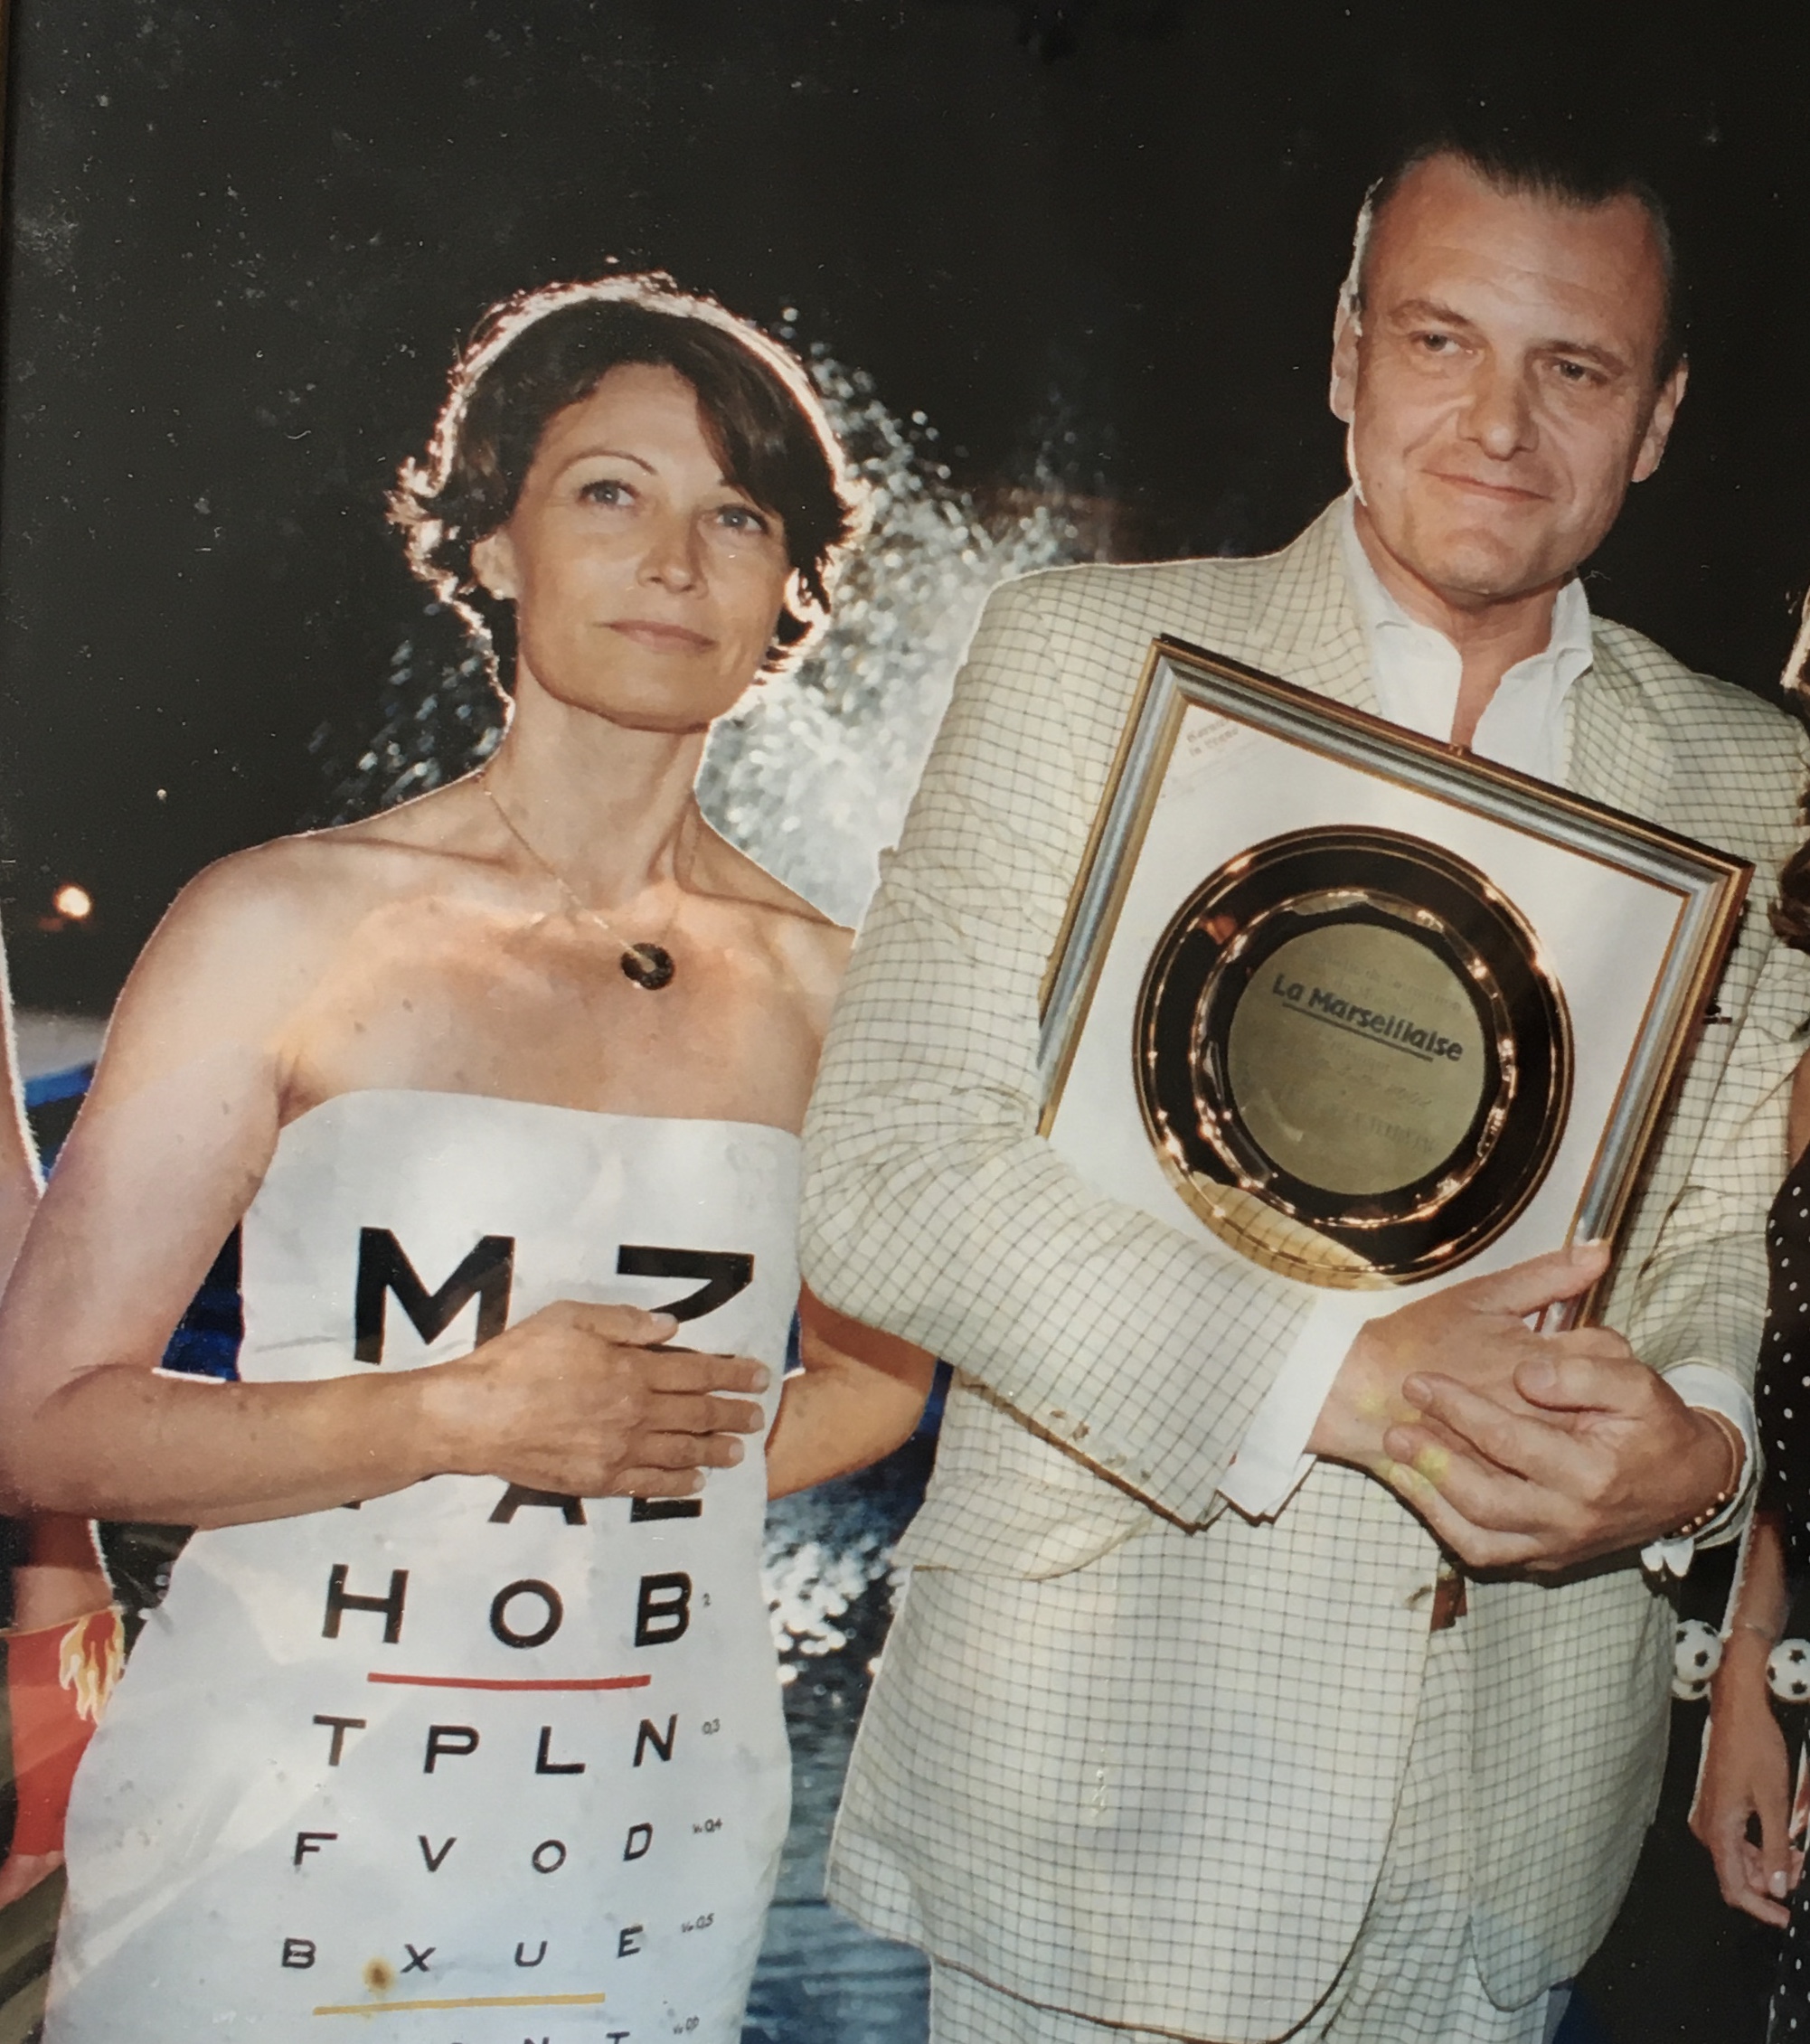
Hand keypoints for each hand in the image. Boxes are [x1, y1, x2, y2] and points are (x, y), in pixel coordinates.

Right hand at [423, 1300, 768, 1496]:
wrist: (474, 1416)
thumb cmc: (516, 1360)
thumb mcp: (568, 1319)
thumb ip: (623, 1322)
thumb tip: (670, 1327)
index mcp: (630, 1370)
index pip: (696, 1371)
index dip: (732, 1373)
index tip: (758, 1375)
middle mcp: (633, 1413)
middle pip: (697, 1413)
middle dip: (733, 1412)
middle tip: (758, 1415)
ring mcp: (617, 1451)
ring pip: (681, 1451)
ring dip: (715, 1450)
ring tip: (739, 1451)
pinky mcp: (597, 1481)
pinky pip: (649, 1484)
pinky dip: (677, 1484)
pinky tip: (696, 1483)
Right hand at [1309, 1242, 1608, 1469]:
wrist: (1365, 1392)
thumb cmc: (1419, 1339)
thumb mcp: (1481, 1297)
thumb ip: (1546, 1276)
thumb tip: (1600, 1252)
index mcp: (1542, 1361)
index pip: (1609, 1351)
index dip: (1596, 1341)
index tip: (1571, 1339)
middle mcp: (1545, 1412)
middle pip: (1607, 1400)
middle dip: (1593, 1385)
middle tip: (1563, 1375)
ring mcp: (1528, 1452)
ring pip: (1586, 1440)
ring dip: (1578, 1422)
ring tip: (1548, 1406)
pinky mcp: (1510, 1478)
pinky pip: (1551, 1473)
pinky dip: (1549, 1454)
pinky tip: (1532, 1437)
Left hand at [1380, 1339, 1736, 1571]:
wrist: (1687, 1483)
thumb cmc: (1655, 1424)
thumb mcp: (1637, 1381)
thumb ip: (1582, 1372)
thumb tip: (1525, 1375)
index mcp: (1594, 1475)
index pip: (1512, 1442)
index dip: (1461, 1410)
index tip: (1421, 1382)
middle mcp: (1572, 1520)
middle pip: (1486, 1497)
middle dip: (1434, 1459)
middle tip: (1395, 1424)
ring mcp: (1557, 1546)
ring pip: (1478, 1537)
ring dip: (1430, 1497)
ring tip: (1395, 1456)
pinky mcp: (1545, 1559)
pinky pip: (1485, 1552)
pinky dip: (1446, 1525)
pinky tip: (1418, 1490)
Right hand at [1692, 1636, 1800, 1926]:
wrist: (1738, 1710)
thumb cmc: (1754, 1748)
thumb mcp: (1773, 1803)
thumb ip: (1773, 1850)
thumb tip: (1775, 1889)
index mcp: (1718, 1830)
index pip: (1734, 1888)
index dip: (1762, 1910)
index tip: (1787, 1918)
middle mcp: (1707, 1828)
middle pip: (1736, 1875)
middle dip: (1771, 1883)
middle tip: (1802, 1873)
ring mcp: (1709, 1816)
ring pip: (1739, 1860)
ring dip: (1769, 1865)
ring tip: (1799, 1857)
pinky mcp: (1716, 1807)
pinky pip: (1736, 1841)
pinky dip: (1761, 1848)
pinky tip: (1784, 1843)